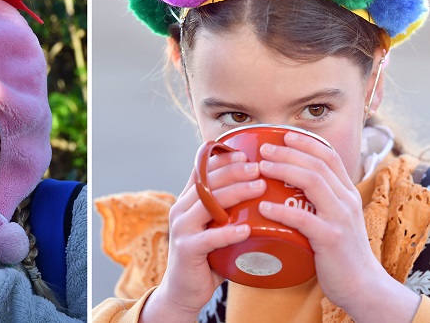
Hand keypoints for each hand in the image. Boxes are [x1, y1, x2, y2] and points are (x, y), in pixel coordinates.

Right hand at [143, 151, 262, 322]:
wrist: (185, 291)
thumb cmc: (208, 258)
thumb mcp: (215, 227)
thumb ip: (228, 211)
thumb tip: (262, 193)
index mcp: (187, 201)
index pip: (201, 171)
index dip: (222, 159)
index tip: (245, 153)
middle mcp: (181, 209)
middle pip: (206, 181)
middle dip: (233, 171)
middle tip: (258, 166)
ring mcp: (181, 228)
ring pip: (207, 203)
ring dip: (235, 193)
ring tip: (259, 187)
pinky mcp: (187, 249)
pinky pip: (209, 238)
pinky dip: (228, 232)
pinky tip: (246, 229)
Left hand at [254, 131, 415, 320]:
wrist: (362, 285)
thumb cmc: (340, 251)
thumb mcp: (334, 218)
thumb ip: (319, 200)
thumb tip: (288, 181)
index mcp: (347, 194)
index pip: (329, 158)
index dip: (307, 143)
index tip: (284, 134)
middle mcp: (346, 202)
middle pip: (317, 165)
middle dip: (288, 152)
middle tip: (263, 148)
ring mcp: (340, 219)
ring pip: (313, 183)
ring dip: (284, 170)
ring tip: (261, 167)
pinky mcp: (331, 239)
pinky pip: (304, 219)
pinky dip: (281, 210)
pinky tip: (263, 207)